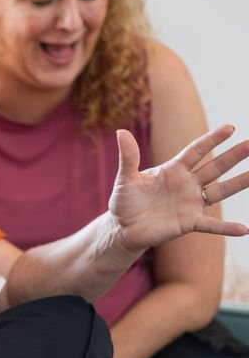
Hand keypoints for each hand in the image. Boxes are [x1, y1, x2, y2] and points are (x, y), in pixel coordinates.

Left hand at [109, 125, 248, 250]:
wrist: (122, 227)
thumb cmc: (124, 201)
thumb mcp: (125, 178)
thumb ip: (128, 157)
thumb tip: (121, 131)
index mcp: (173, 170)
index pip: (196, 151)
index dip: (211, 140)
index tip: (229, 128)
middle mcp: (186, 184)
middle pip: (214, 167)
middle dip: (232, 156)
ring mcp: (190, 203)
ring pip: (220, 191)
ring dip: (238, 183)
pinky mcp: (188, 223)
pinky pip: (211, 225)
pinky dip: (226, 227)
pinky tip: (243, 229)